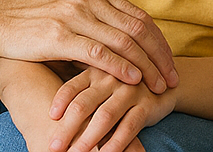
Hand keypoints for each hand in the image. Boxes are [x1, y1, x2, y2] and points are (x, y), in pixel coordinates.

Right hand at [0, 0, 178, 93]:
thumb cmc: (29, 18)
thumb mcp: (67, 9)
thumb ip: (94, 19)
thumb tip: (122, 44)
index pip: (138, 16)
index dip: (158, 41)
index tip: (170, 62)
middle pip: (139, 28)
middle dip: (160, 56)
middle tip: (172, 78)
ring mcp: (75, 15)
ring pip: (124, 41)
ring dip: (146, 66)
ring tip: (158, 85)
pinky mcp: (60, 35)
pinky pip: (99, 52)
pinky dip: (121, 67)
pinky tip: (133, 80)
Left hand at [48, 68, 173, 151]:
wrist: (165, 81)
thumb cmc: (122, 84)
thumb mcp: (101, 79)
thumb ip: (80, 88)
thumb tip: (47, 111)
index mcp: (95, 70)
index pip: (72, 86)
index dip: (60, 102)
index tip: (49, 119)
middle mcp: (111, 78)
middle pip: (84, 104)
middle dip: (67, 129)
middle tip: (53, 147)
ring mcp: (130, 91)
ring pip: (105, 117)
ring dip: (88, 139)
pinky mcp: (147, 104)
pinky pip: (129, 126)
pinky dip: (116, 142)